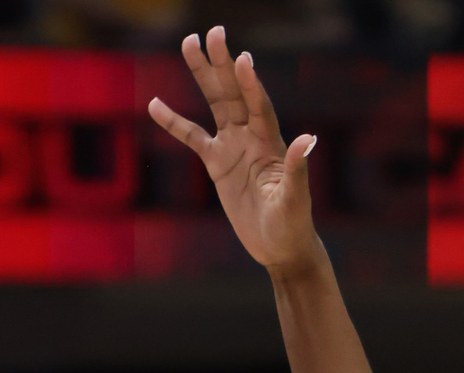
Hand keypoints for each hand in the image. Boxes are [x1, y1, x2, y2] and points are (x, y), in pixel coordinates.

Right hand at [148, 30, 317, 277]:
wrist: (279, 247)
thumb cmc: (292, 225)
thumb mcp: (295, 200)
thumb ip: (297, 169)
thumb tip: (308, 138)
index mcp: (271, 143)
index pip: (260, 107)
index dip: (251, 85)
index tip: (243, 59)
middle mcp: (252, 136)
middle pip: (235, 93)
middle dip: (224, 64)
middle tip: (213, 33)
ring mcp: (234, 146)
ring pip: (215, 103)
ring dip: (203, 74)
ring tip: (189, 43)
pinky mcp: (217, 163)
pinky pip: (192, 137)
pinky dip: (174, 122)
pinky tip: (155, 104)